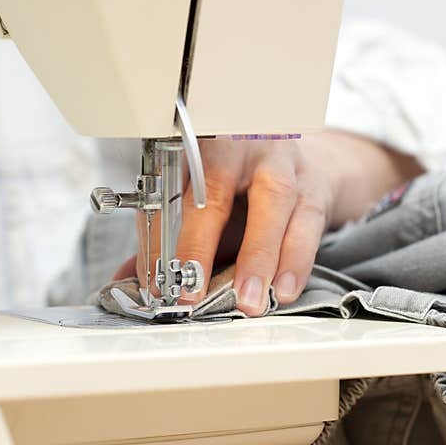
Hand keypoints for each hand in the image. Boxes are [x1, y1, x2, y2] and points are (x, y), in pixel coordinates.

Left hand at [114, 130, 422, 314]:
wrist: (305, 163)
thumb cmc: (245, 184)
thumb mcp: (204, 199)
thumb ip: (170, 235)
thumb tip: (130, 277)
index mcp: (205, 144)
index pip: (174, 187)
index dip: (165, 232)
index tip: (158, 276)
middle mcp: (244, 147)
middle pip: (220, 188)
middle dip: (203, 242)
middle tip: (193, 288)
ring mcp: (285, 165)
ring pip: (274, 204)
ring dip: (260, 258)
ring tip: (249, 300)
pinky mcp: (315, 191)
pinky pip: (307, 227)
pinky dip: (296, 263)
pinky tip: (283, 290)